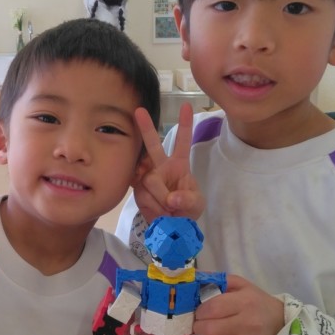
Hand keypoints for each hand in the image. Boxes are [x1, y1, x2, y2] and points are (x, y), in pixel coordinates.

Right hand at [132, 102, 204, 221]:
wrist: (171, 228)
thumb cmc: (187, 210)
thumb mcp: (196, 205)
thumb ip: (188, 200)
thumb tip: (172, 198)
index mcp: (179, 164)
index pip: (183, 141)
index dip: (185, 124)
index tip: (186, 106)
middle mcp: (160, 166)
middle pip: (152, 145)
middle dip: (146, 128)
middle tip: (138, 111)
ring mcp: (146, 177)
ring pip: (151, 181)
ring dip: (162, 199)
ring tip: (169, 210)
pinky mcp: (137, 189)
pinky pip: (144, 194)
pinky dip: (153, 205)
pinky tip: (157, 209)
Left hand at [193, 275, 283, 334]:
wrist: (280, 323)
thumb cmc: (257, 302)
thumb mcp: (241, 285)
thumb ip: (219, 281)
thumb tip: (194, 281)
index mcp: (245, 302)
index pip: (213, 308)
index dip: (200, 311)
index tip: (200, 312)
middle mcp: (248, 323)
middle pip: (210, 329)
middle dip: (199, 326)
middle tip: (201, 323)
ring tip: (211, 333)